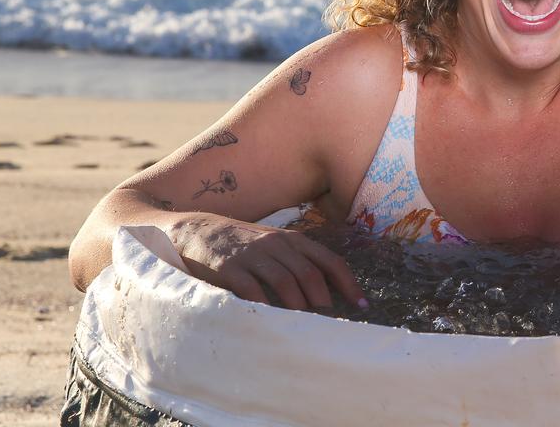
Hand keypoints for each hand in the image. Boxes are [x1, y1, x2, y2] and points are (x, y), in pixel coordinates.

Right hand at [168, 214, 365, 311]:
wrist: (197, 230)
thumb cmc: (243, 244)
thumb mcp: (275, 245)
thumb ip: (298, 262)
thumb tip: (328, 292)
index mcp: (293, 239)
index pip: (329, 260)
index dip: (349, 284)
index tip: (362, 305)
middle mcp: (277, 244)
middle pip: (310, 274)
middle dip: (324, 301)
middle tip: (329, 324)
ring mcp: (253, 255)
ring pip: (285, 282)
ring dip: (299, 307)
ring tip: (306, 328)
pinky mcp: (229, 268)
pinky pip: (253, 290)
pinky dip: (266, 307)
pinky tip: (272, 321)